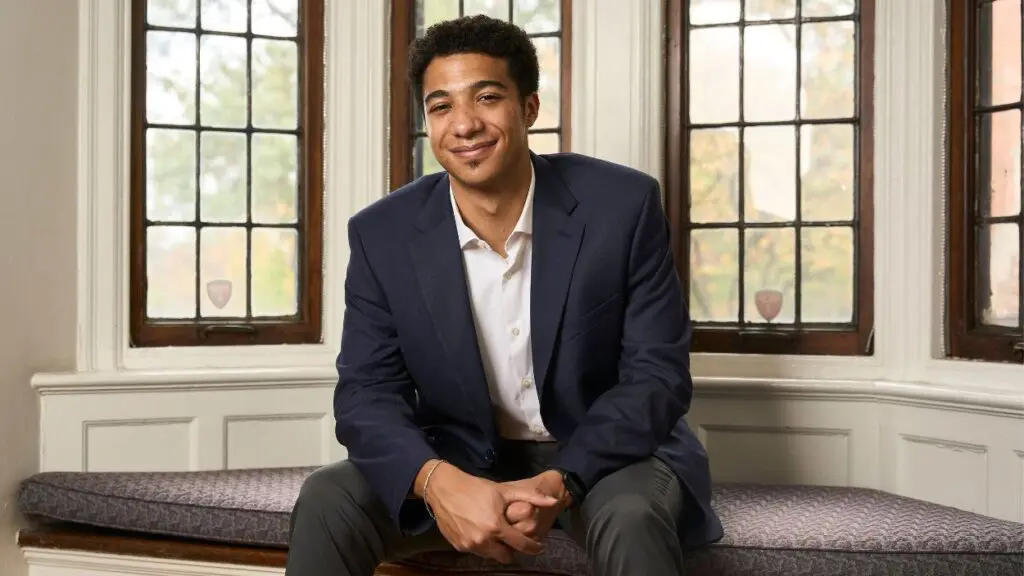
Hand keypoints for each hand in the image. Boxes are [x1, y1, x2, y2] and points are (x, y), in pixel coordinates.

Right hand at [421, 461, 559, 563]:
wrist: (444, 489)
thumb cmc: (476, 488)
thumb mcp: (504, 490)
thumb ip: (531, 497)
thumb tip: (553, 501)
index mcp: (496, 527)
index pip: (521, 545)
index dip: (533, 547)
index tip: (539, 546)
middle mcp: (482, 540)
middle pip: (506, 557)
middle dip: (513, 550)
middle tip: (515, 539)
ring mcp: (469, 545)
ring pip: (491, 556)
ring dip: (497, 548)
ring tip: (498, 534)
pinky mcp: (458, 546)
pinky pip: (477, 552)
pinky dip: (483, 545)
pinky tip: (482, 531)